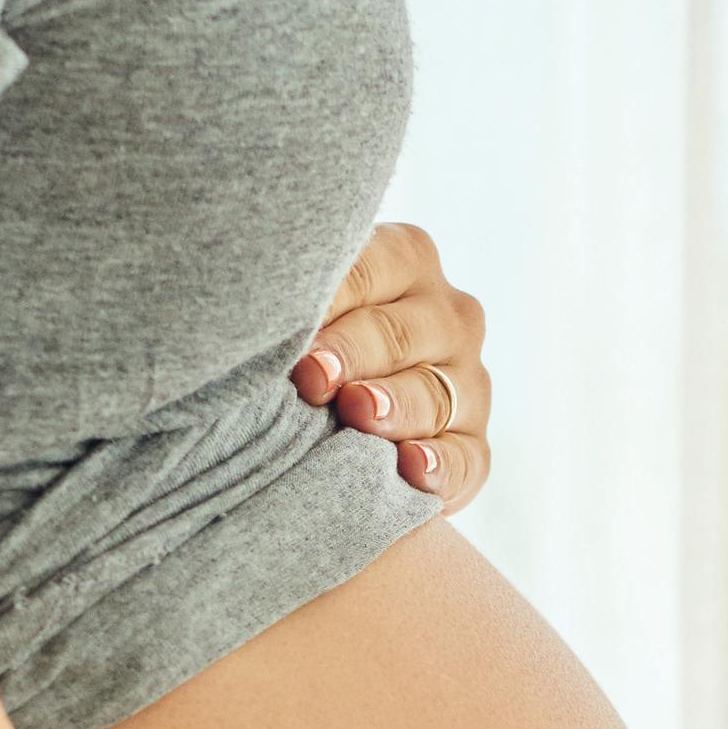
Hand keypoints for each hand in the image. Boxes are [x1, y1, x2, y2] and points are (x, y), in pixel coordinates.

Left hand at [294, 220, 491, 511]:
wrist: (338, 404)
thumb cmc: (304, 342)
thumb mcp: (301, 305)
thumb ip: (292, 299)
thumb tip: (255, 309)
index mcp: (407, 261)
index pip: (370, 270)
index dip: (328, 299)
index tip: (292, 329)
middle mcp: (447, 315)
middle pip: (399, 334)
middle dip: (353, 354)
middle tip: (311, 376)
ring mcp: (466, 382)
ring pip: (434, 394)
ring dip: (394, 404)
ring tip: (357, 413)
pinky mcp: (472, 445)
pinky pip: (466, 458)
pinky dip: (441, 466)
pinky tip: (413, 467)